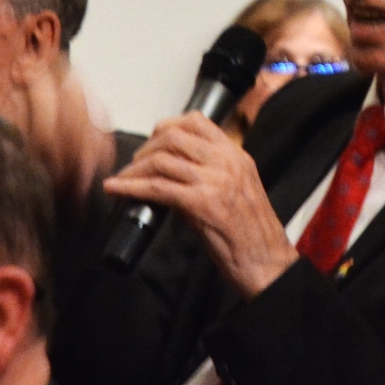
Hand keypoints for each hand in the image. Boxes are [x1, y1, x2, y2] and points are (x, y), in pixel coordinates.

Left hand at [102, 113, 298, 297]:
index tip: (152, 142)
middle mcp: (227, 162)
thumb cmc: (251, 233)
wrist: (267, 262)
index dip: (166, 127)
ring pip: (162, 160)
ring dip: (134, 169)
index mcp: (236, 155)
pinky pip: (157, 188)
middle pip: (173, 136)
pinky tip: (116, 190)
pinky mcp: (202, 204)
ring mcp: (215, 181)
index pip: (196, 121)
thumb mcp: (237, 188)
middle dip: (146, 148)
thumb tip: (172, 168)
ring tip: (123, 179)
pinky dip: (131, 187)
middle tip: (134, 164)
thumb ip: (211, 172)